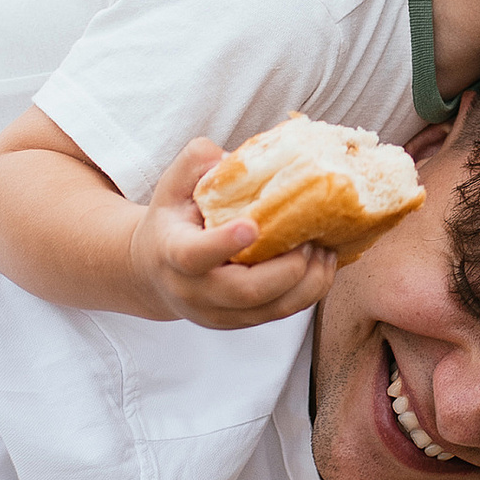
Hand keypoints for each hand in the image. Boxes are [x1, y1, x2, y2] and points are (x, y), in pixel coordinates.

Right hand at [129, 141, 341, 329]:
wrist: (154, 273)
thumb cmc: (171, 222)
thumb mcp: (173, 186)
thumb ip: (198, 162)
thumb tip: (235, 156)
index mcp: (172, 253)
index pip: (194, 255)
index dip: (223, 243)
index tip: (252, 226)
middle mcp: (193, 291)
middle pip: (246, 291)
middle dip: (288, 267)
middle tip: (311, 238)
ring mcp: (219, 313)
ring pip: (272, 309)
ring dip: (308, 281)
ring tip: (325, 250)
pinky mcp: (241, 322)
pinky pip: (282, 313)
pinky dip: (309, 291)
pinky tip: (321, 264)